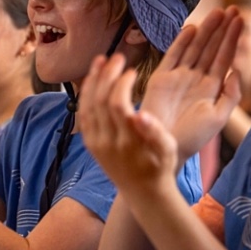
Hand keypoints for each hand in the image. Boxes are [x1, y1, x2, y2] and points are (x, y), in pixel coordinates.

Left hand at [79, 53, 179, 193]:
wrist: (142, 192)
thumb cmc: (160, 167)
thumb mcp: (167, 150)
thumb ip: (155, 131)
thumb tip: (141, 113)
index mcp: (128, 141)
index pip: (117, 103)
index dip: (122, 83)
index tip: (133, 71)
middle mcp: (107, 141)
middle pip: (99, 100)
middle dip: (107, 75)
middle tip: (117, 57)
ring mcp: (96, 143)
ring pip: (87, 106)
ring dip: (92, 81)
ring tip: (99, 60)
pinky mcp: (90, 144)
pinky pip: (83, 115)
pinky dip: (85, 95)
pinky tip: (92, 80)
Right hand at [139, 7, 242, 165]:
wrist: (164, 149)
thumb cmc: (192, 138)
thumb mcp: (218, 118)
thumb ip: (230, 96)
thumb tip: (236, 72)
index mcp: (211, 88)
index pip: (224, 57)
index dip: (232, 38)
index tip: (241, 19)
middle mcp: (195, 79)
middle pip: (210, 48)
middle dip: (221, 28)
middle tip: (232, 8)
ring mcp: (178, 77)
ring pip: (194, 48)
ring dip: (205, 30)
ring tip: (217, 12)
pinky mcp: (160, 79)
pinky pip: (171, 56)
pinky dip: (180, 43)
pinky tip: (191, 28)